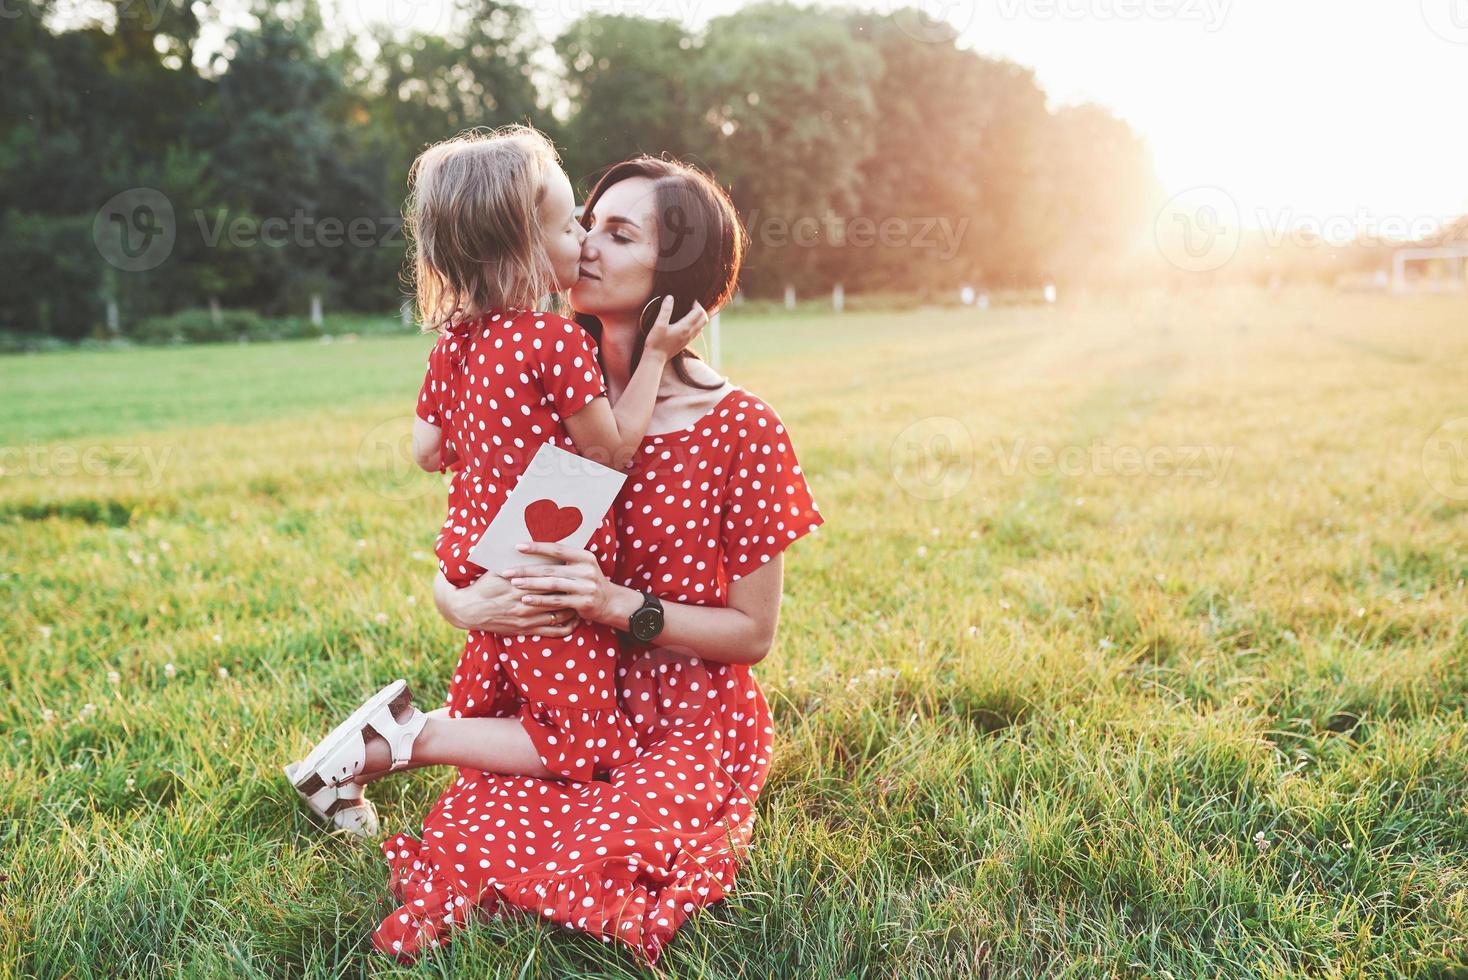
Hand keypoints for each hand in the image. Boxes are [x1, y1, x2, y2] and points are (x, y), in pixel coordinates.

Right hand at [435, 569, 579, 636]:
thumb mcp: (497, 570)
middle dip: (572, 589)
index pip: (548, 577)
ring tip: (582, 599)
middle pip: (557, 594)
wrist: (469, 611)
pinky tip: (575, 620)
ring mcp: (526, 618)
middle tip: (585, 582)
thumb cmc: (483, 587)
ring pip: (558, 613)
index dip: (564, 572)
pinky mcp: (526, 630)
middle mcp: (525, 602)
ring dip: (573, 606)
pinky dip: (567, 626)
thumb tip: (533, 551)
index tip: (576, 567)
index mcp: (519, 584)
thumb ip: (517, 563)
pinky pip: (552, 631)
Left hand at [500, 541, 629, 628]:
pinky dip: (539, 600)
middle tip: (508, 570)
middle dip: (527, 569)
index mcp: (584, 556)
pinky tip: (526, 599)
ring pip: (552, 584)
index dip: (537, 547)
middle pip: (551, 568)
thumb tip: (534, 552)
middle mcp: (586, 570)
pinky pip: (556, 601)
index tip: (518, 546)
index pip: (557, 549)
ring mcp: (586, 587)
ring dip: (531, 584)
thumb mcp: (582, 566)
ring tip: (514, 583)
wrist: (610, 602)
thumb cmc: (588, 581)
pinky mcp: (583, 603)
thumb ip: (564, 561)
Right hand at [643, 296, 707, 358]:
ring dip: (699, 317)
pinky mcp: (686, 343)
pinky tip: (687, 322)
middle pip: (704, 318)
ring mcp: (689, 339)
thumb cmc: (656, 342)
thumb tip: (670, 298)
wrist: (656, 358)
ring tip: (690, 311)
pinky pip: (697, 331)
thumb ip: (665, 310)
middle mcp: (690, 333)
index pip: (699, 312)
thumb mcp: (658, 325)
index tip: (690, 300)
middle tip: (691, 305)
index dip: (697, 304)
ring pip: (702, 326)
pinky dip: (696, 324)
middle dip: (700, 309)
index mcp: (685, 327)